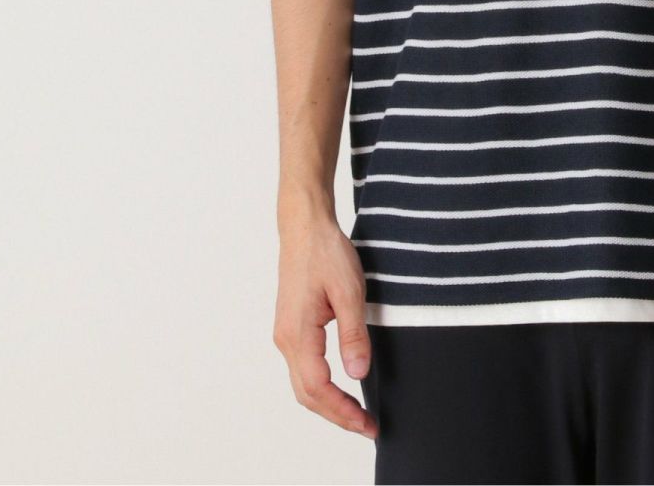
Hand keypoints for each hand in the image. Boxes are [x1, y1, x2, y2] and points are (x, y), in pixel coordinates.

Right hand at [272, 210, 377, 438]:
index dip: (343, 411)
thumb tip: (358, 374)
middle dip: (337, 415)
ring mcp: (286, 334)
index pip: (319, 389)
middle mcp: (285, 340)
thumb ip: (353, 334)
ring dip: (328, 404)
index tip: (367, 424)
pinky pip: (303, 368)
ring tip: (357, 414)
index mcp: (297, 334)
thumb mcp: (349, 291)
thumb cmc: (326, 252)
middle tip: (367, 427)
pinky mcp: (291, 327)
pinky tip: (341, 387)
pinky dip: (321, 387)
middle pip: (307, 394)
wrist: (304, 227)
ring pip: (303, 384)